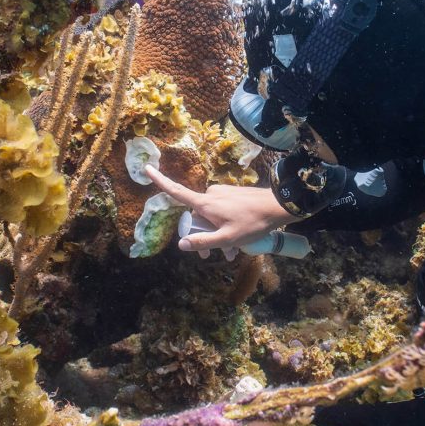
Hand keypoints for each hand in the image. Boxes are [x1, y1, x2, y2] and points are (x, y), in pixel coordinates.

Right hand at [144, 165, 300, 253]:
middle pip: (197, 217)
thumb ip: (203, 242)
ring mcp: (223, 194)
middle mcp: (211, 195)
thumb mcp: (227, 239)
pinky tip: (239, 240)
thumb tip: (181, 244)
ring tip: (232, 252)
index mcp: (205, 204)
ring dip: (217, 234)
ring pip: (211, 217)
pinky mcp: (233, 195)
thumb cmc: (252, 223)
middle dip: (202, 236)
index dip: (160, 181)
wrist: (278, 206)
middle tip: (212, 256)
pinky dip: (226, 226)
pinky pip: (222, 212)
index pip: (176, 192)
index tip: (146, 168)